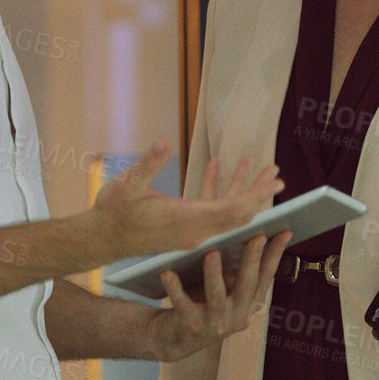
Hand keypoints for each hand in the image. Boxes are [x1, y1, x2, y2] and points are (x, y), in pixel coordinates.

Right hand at [90, 143, 281, 259]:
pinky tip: (218, 167)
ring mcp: (191, 233)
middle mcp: (195, 230)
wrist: (101, 239)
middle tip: (277, 175)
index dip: (256, 195)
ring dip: (242, 192)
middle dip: (258, 194)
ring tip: (255, 168)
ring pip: (226, 214)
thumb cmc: (113, 211)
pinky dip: (219, 192)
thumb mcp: (126, 184)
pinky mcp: (184, 230)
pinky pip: (210, 211)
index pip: (232, 209)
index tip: (276, 183)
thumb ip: (148, 163)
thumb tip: (164, 141)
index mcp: (186, 218)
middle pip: (237, 214)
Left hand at [145, 231, 289, 361]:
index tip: (284, 233)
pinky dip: (174, 288)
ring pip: (217, 297)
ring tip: (212, 254)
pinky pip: (182, 303)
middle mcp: (237, 316)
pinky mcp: (191, 326)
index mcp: (249, 305)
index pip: (266, 277)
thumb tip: (244, 236)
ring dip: (214, 274)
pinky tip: (167, 272)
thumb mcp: (225, 290)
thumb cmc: (202, 304)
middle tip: (256, 237)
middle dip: (252, 260)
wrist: (175, 339)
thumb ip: (235, 272)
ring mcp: (215, 324)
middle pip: (247, 285)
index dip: (276, 255)